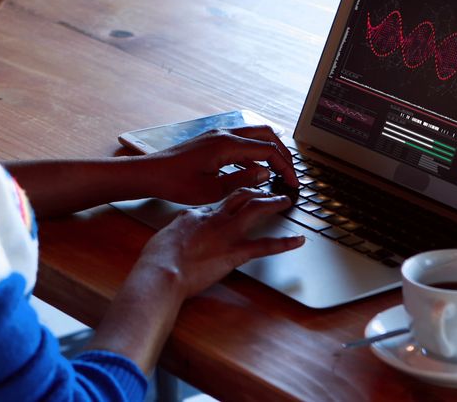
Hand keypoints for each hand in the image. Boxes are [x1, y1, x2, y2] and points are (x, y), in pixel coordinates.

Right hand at [136, 188, 305, 298]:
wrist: (163, 270)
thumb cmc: (158, 257)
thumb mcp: (165, 236)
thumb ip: (178, 231)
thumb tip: (177, 234)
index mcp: (196, 214)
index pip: (218, 200)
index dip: (232, 195)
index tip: (239, 193)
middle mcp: (215, 218)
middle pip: (240, 196)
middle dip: (255, 190)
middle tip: (267, 188)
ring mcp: (228, 233)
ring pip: (256, 209)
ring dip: (273, 202)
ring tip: (284, 199)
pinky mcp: (236, 252)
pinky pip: (266, 246)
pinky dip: (285, 243)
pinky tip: (298, 240)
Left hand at [140, 125, 298, 204]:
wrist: (150, 174)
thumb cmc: (175, 183)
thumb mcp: (212, 190)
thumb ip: (242, 180)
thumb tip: (265, 173)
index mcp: (227, 145)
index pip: (267, 150)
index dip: (285, 167)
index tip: (293, 182)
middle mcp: (224, 134)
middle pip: (266, 135)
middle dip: (282, 154)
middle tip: (291, 173)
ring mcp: (217, 134)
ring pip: (254, 135)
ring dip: (268, 151)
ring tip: (277, 171)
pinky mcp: (212, 140)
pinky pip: (241, 141)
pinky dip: (253, 152)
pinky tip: (254, 170)